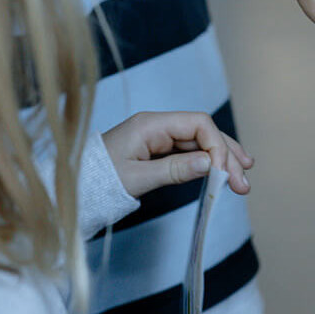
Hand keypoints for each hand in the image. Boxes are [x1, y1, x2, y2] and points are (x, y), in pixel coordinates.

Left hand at [101, 111, 252, 198]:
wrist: (70, 190)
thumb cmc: (96, 182)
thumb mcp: (135, 179)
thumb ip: (173, 170)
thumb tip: (209, 163)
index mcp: (151, 124)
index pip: (197, 123)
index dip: (217, 145)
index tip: (223, 174)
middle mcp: (158, 126)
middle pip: (203, 132)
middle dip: (225, 154)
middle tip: (243, 182)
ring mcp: (158, 138)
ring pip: (200, 143)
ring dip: (221, 159)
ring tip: (243, 176)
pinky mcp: (157, 151)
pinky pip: (189, 153)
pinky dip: (207, 163)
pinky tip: (222, 172)